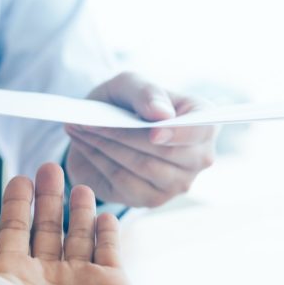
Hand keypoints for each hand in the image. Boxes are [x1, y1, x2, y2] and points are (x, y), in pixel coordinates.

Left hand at [0, 162, 140, 284]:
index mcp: (10, 278)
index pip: (13, 230)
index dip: (15, 204)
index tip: (19, 177)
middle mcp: (45, 279)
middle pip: (46, 228)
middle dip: (47, 197)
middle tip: (50, 166)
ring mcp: (80, 283)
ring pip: (79, 236)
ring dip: (79, 209)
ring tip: (80, 182)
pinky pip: (110, 250)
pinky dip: (108, 230)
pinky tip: (106, 213)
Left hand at [65, 71, 216, 207]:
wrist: (103, 127)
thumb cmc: (126, 103)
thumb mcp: (131, 85)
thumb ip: (147, 94)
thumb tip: (162, 115)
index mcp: (204, 123)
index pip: (200, 131)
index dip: (178, 133)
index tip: (153, 133)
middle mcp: (198, 158)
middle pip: (165, 152)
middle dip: (124, 135)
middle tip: (89, 121)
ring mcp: (176, 184)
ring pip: (141, 167)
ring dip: (106, 146)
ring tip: (80, 128)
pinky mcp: (150, 199)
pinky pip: (122, 181)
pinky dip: (98, 160)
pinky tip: (82, 143)